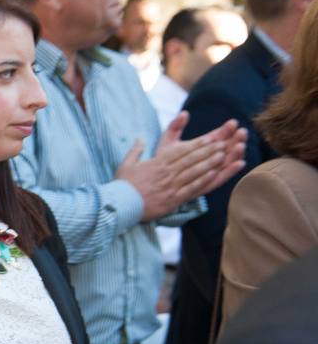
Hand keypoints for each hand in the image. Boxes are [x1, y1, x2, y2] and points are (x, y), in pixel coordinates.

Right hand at [115, 113, 246, 220]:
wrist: (121, 205)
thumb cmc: (123, 185)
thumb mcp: (126, 164)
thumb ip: (136, 150)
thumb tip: (140, 138)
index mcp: (157, 163)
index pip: (180, 151)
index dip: (196, 145)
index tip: (208, 139)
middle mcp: (166, 173)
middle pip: (191, 159)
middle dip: (208, 151)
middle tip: (222, 144)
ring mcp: (171, 186)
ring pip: (194, 171)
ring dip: (209, 163)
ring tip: (222, 156)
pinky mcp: (173, 199)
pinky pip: (191, 188)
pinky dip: (203, 180)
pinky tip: (213, 174)